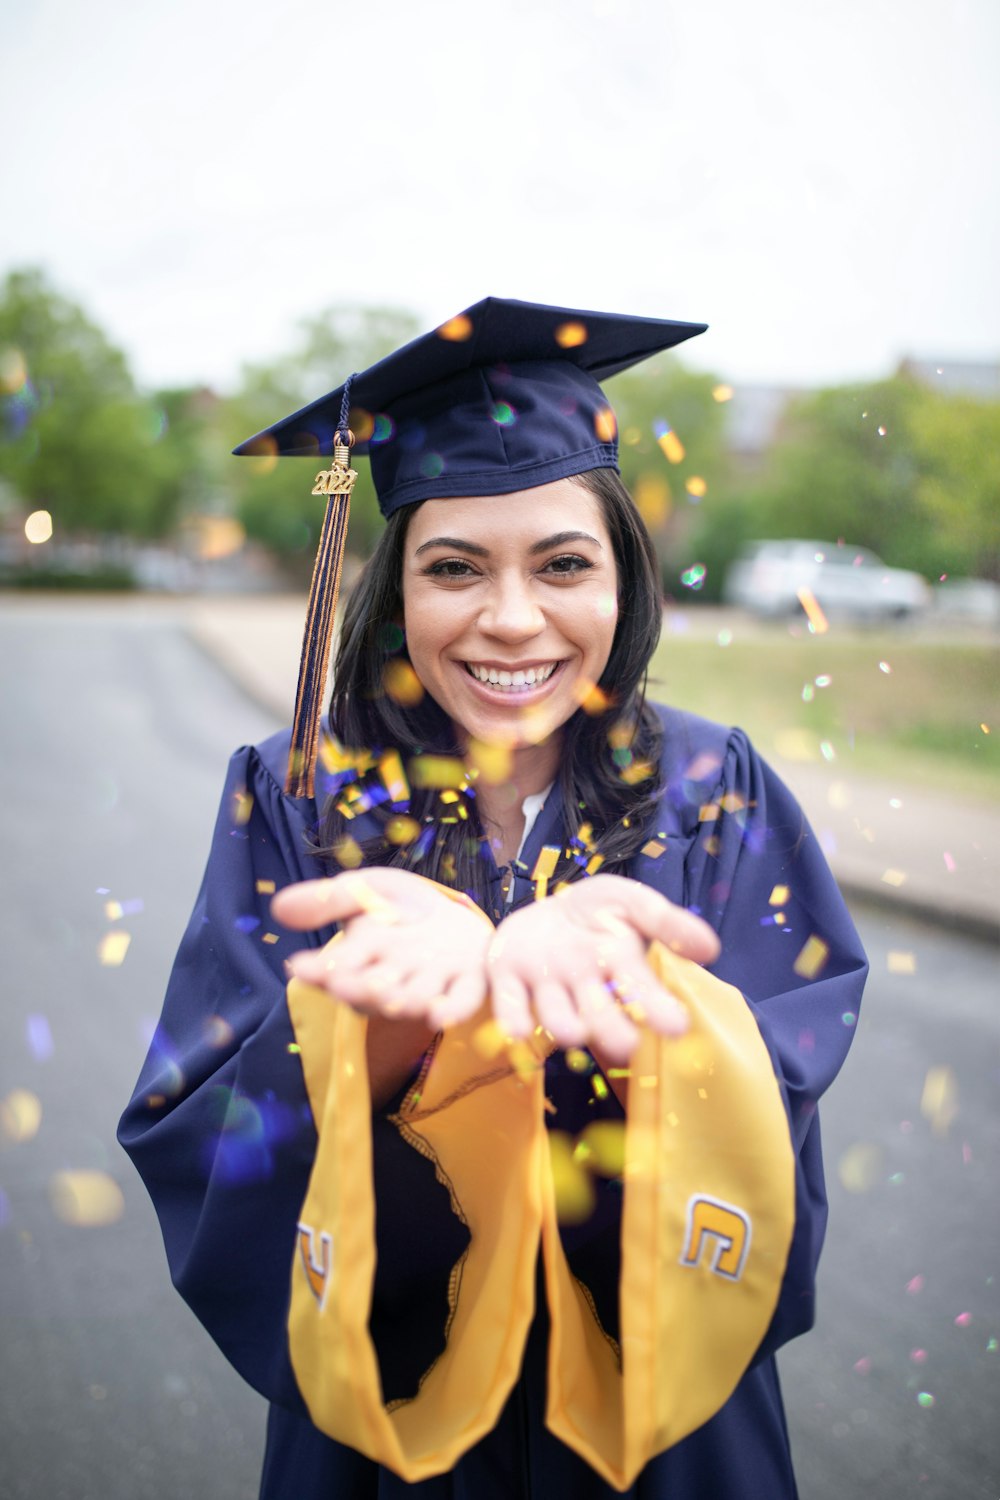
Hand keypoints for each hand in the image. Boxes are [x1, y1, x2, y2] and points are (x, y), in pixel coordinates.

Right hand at [272, 869, 491, 1028]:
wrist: (455, 917)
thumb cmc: (401, 908)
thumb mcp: (364, 891)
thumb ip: (328, 900)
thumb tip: (278, 907)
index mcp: (364, 956)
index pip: (337, 966)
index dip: (320, 969)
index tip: (301, 966)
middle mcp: (394, 977)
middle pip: (373, 989)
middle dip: (359, 986)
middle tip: (343, 984)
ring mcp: (431, 982)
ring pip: (413, 998)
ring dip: (403, 1000)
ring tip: (393, 998)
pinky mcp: (467, 984)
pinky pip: (459, 1002)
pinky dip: (451, 1010)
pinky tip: (442, 1015)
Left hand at [487, 875, 719, 1063]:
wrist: (545, 910)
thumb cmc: (596, 912)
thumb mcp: (630, 902)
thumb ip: (666, 922)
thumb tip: (710, 949)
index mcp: (617, 967)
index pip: (642, 993)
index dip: (658, 1010)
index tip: (677, 1027)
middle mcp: (582, 985)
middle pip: (598, 1015)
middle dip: (611, 1029)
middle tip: (625, 1045)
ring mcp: (543, 984)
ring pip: (554, 1014)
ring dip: (562, 1023)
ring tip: (575, 1031)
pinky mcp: (505, 978)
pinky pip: (507, 1004)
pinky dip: (510, 1017)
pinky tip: (514, 1031)